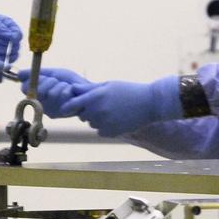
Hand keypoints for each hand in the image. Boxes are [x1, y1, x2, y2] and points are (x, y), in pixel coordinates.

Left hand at [0, 10, 21, 63]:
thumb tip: (13, 37)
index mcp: (6, 25)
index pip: (17, 35)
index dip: (13, 40)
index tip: (1, 39)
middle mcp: (5, 37)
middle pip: (16, 48)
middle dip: (6, 49)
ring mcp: (0, 48)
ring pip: (10, 57)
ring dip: (3, 57)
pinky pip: (1, 63)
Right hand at [19, 68, 93, 116]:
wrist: (89, 91)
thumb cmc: (71, 84)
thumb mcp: (54, 74)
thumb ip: (38, 74)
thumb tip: (18, 74)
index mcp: (38, 95)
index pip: (26, 88)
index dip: (36, 79)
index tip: (45, 76)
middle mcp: (42, 104)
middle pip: (38, 89)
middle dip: (49, 81)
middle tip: (57, 82)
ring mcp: (51, 110)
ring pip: (50, 92)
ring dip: (61, 85)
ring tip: (67, 88)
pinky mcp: (61, 112)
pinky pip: (61, 95)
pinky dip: (68, 89)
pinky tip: (72, 93)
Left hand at [59, 77, 183, 136]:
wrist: (150, 103)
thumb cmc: (128, 90)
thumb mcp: (109, 85)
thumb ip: (89, 88)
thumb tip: (72, 88)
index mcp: (95, 97)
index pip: (71, 105)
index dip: (68, 106)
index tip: (69, 107)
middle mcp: (97, 111)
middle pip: (82, 115)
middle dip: (87, 111)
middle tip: (100, 105)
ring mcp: (104, 123)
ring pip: (92, 124)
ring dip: (97, 119)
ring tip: (112, 111)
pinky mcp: (111, 133)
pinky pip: (100, 131)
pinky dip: (105, 127)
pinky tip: (117, 119)